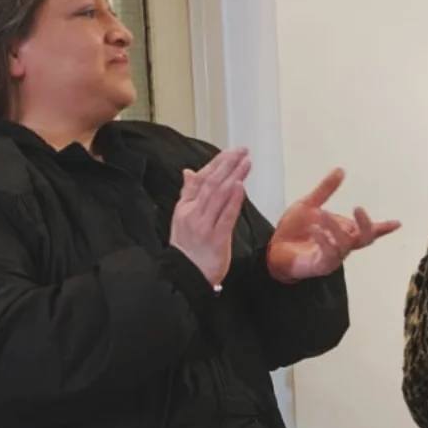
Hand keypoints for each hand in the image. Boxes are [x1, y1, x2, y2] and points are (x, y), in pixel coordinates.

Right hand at [170, 148, 251, 285]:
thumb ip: (188, 193)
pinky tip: (241, 186)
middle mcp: (193, 213)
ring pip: (219, 196)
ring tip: (246, 163)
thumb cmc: (188, 248)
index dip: (217, 163)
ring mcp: (204, 226)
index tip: (231, 152)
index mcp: (185, 207)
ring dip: (233, 176)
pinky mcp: (216, 239)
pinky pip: (225, 216)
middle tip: (242, 151)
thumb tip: (188, 171)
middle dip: (228, 165)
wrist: (186, 276)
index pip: (201, 179)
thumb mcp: (182, 218)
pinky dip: (233, 200)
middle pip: (211, 183)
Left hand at [266, 168, 399, 282]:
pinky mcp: (321, 266)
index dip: (384, 228)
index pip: (368, 230)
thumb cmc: (294, 230)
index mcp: (344, 232)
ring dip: (335, 228)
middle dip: (366, 224)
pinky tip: (314, 229)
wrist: (274, 248)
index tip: (398, 223)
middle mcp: (343, 246)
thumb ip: (325, 190)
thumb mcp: (309, 205)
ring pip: (345, 244)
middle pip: (365, 239)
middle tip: (358, 208)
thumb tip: (341, 169)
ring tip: (320, 215)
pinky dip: (324, 240)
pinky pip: (329, 254)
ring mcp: (334, 257)